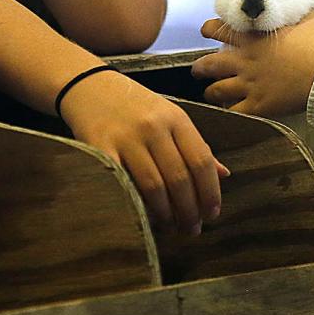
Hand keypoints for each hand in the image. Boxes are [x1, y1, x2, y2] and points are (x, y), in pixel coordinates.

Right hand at [59, 70, 228, 234]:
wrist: (89, 86)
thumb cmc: (136, 106)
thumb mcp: (170, 116)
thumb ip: (195, 145)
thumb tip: (224, 175)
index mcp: (176, 118)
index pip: (201, 160)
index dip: (210, 191)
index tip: (213, 214)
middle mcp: (153, 127)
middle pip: (179, 178)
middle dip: (190, 209)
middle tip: (193, 229)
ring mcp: (127, 138)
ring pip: (154, 186)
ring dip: (166, 213)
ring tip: (172, 226)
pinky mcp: (101, 149)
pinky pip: (124, 184)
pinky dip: (137, 204)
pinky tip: (145, 217)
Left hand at [191, 10, 313, 116]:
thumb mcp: (305, 19)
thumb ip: (293, 14)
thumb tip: (294, 4)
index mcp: (253, 39)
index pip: (221, 30)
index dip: (209, 29)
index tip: (205, 30)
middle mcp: (246, 61)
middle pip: (210, 64)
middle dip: (200, 67)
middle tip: (197, 69)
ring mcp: (250, 84)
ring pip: (217, 89)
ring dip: (210, 91)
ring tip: (208, 93)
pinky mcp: (259, 105)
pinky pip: (234, 111)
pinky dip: (228, 112)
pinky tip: (226, 112)